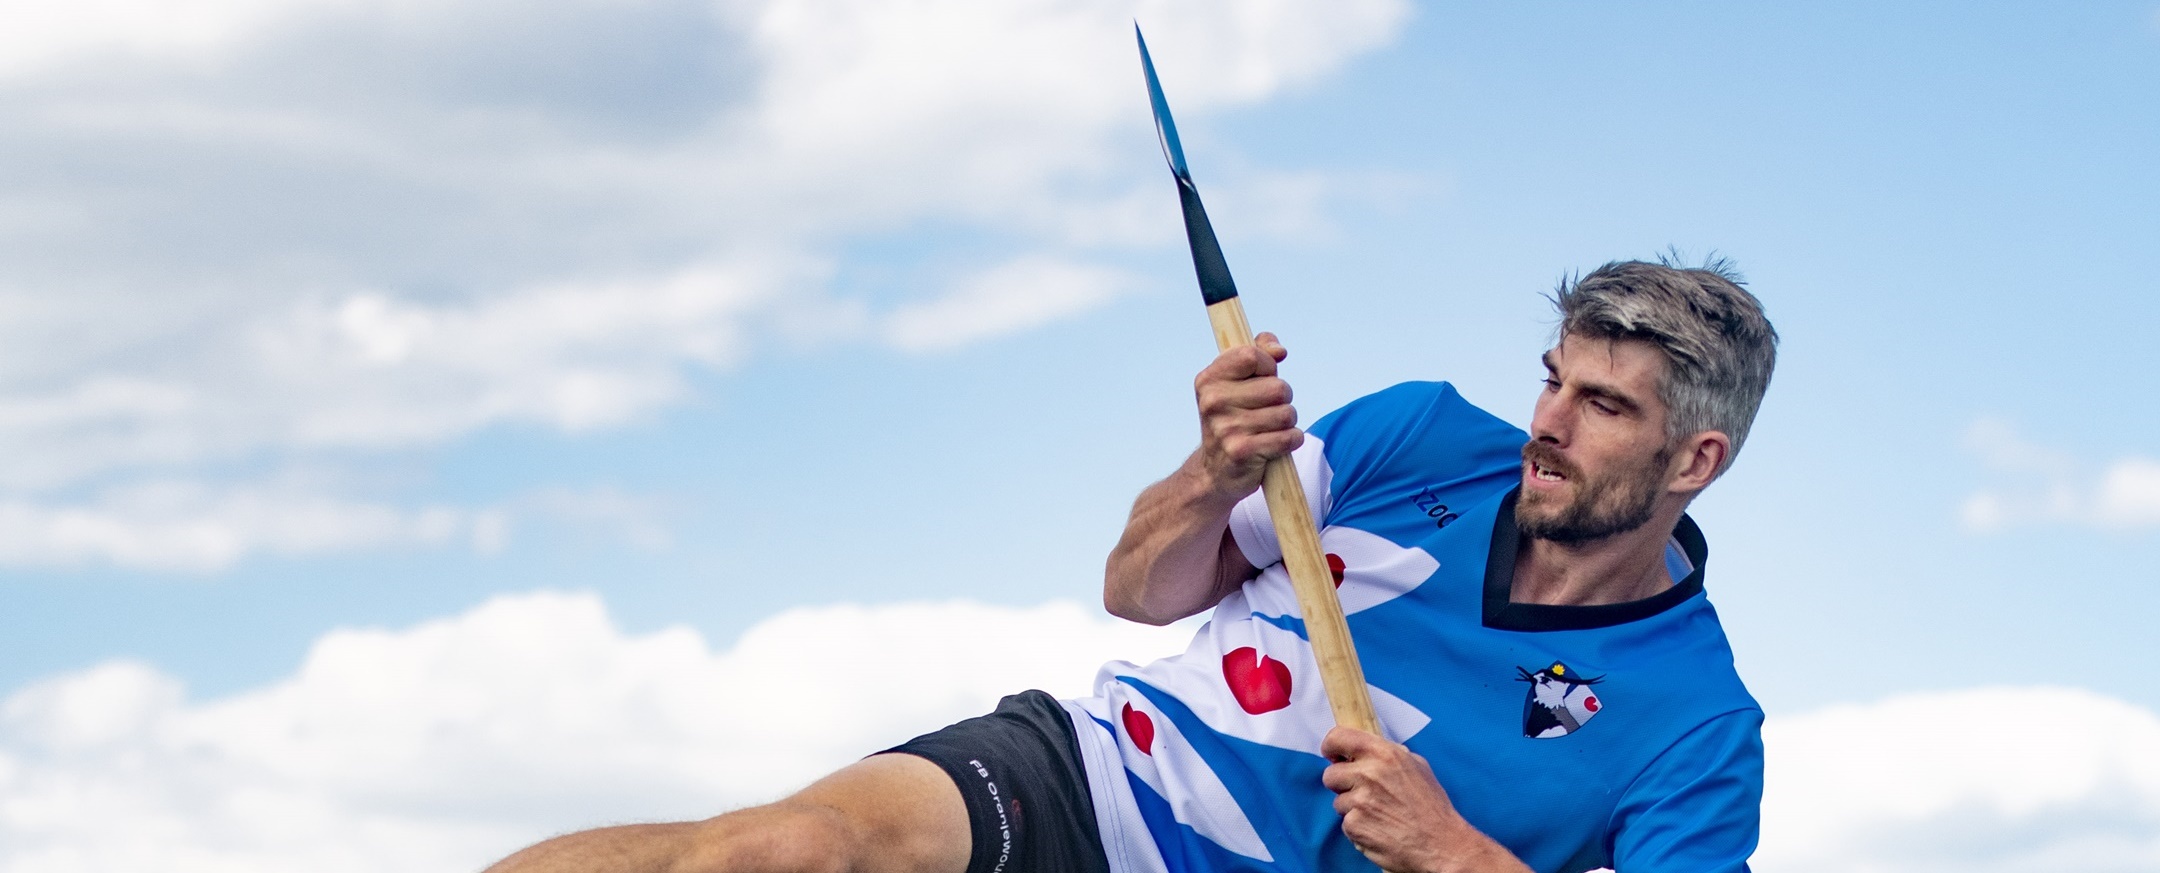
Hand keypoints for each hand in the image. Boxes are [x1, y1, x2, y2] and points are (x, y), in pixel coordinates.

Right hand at [1193, 331, 1300, 501]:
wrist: (1215, 472)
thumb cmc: (1232, 421)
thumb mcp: (1234, 383)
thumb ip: (1257, 353)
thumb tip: (1279, 350)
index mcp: (1209, 380)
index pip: (1252, 356)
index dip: (1268, 366)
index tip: (1263, 377)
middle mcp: (1213, 402)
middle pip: (1278, 387)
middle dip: (1283, 400)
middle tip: (1267, 411)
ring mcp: (1226, 428)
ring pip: (1287, 414)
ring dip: (1287, 423)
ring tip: (1269, 430)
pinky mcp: (1242, 451)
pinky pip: (1289, 438)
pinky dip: (1291, 441)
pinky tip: (1275, 445)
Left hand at [1321, 727, 1522, 872]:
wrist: (1441, 844)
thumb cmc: (1432, 808)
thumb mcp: (1417, 767)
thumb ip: (1389, 755)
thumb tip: (1366, 750)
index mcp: (1384, 754)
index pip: (1339, 737)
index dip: (1331, 747)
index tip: (1333, 756)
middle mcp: (1369, 774)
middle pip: (1331, 775)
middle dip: (1343, 785)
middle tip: (1364, 794)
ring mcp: (1360, 801)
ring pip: (1338, 802)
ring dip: (1353, 809)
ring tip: (1379, 815)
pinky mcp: (1355, 825)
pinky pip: (1346, 823)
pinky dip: (1358, 828)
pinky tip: (1379, 829)